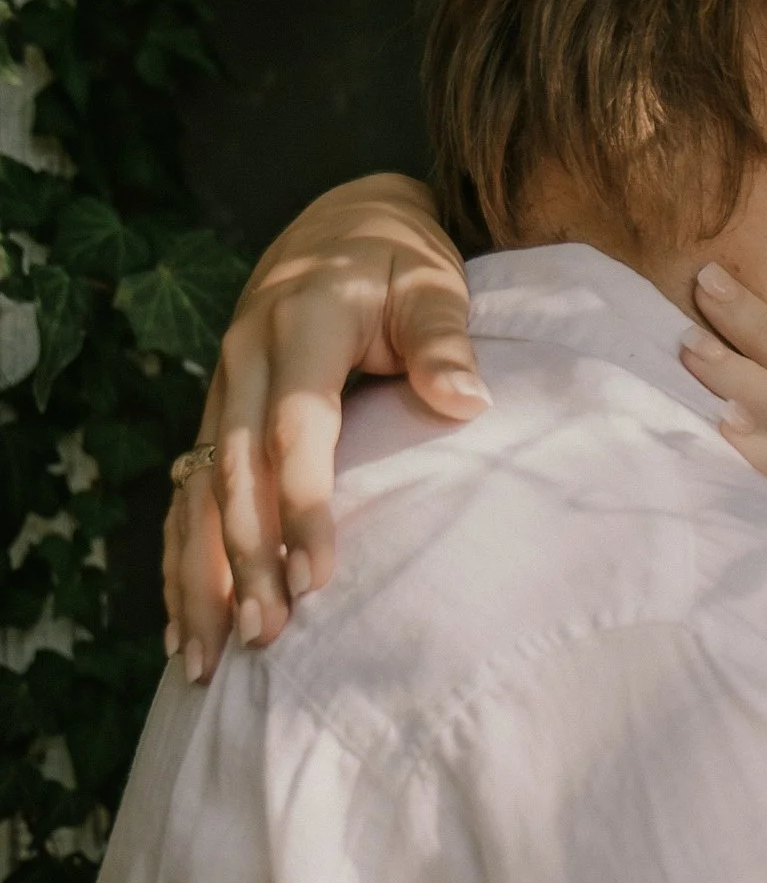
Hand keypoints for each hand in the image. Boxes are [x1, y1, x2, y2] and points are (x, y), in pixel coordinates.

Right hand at [165, 175, 483, 678]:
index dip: (303, 504)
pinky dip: (182, 560)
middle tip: (266, 637)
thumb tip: (467, 401)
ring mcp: (221, 387)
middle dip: (244, 559)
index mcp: (298, 321)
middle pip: (235, 472)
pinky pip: (187, 495)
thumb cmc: (402, 259)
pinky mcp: (217, 413)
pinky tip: (183, 625)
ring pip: (196, 492)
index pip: (296, 427)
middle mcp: (243, 356)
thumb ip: (444, 339)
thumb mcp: (433, 281)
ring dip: (200, 575)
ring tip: (205, 658)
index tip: (317, 577)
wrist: (343, 224)